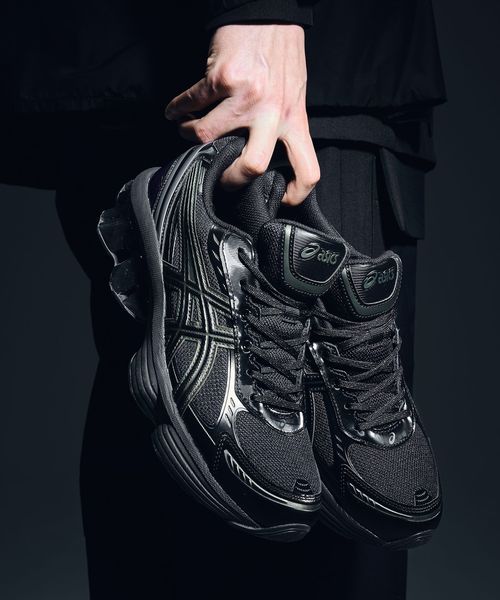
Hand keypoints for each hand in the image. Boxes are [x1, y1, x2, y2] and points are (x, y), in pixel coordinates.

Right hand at [165, 24, 319, 204]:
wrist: (269, 10)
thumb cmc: (281, 52)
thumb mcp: (294, 93)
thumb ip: (280, 123)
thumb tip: (259, 150)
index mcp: (295, 118)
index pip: (307, 168)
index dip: (295, 193)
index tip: (278, 198)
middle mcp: (273, 112)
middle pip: (253, 166)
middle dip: (229, 179)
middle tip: (219, 175)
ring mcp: (246, 97)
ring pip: (206, 135)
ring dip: (189, 136)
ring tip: (186, 130)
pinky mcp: (221, 78)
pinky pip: (190, 103)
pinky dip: (176, 109)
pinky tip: (174, 111)